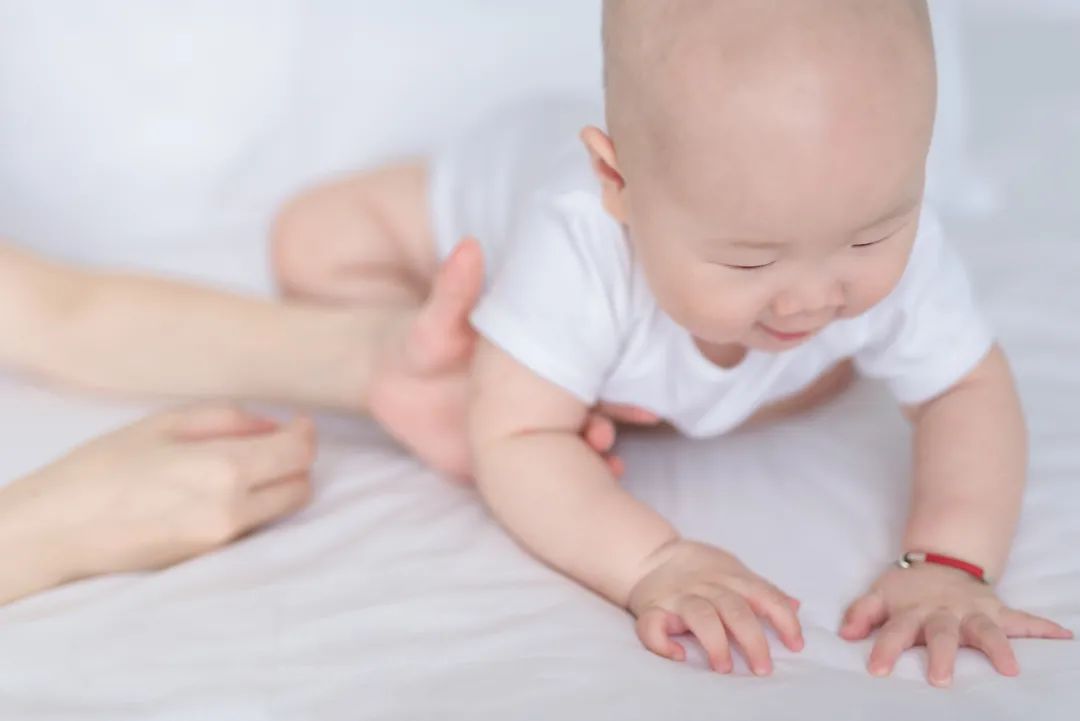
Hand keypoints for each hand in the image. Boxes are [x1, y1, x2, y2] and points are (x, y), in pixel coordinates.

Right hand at [0, 404, 315, 601]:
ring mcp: (223, 541)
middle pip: (301, 487)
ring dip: (277, 485)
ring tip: (242, 465)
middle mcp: (233, 511)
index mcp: (225, 470)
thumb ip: (232, 419)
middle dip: (295, 461)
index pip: (299, 454)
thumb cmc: (106, 466)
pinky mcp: (211, 559)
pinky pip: (253, 527)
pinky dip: (253, 506)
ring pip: (282, 511)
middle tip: (272, 441)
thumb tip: (274, 426)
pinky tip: (219, 490)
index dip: (304, 434)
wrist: (59, 528)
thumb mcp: (168, 422)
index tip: (298, 423)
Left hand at [369, 238, 658, 479]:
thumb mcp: (437, 318)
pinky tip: (564, 497)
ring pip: (562, 451)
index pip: (586, 379)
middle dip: (604, 431)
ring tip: (597, 469)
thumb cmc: (421, 340)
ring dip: (585, 462)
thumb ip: (454, 290)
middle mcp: (537, 402)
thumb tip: (468, 247)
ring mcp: (519, 434)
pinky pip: (525, 479)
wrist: (391, 381)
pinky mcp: (494, 465)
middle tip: (607, 437)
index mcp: (534, 366)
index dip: (617, 393)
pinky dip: (548, 490)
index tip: (643, 407)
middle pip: (585, 418)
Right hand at [627, 539, 803, 674]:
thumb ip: (762, 590)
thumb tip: (796, 606)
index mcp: (730, 577)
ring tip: (724, 667)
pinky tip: (677, 654)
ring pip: (699, 615)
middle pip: (734, 609)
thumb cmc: (699, 570)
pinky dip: (663, 643)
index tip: (796, 645)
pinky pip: (653, 626)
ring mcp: (678, 597)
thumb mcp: (734, 572)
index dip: (783, 619)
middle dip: (752, 639)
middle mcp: (706, 586)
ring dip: (714, 642)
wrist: (649, 556)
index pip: (764, 595)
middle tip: (762, 668)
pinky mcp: (651, 609)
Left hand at [840, 563, 1073, 685]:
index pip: (895, 631)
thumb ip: (862, 613)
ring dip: (998, 648)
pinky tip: (1064, 638)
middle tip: (941, 679)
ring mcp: (973, 612)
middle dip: (942, 654)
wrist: (943, 560)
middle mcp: (944, 613)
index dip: (885, 649)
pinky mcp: (997, 611)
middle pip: (942, 633)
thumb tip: (845, 634)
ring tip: (1011, 669)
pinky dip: (1044, 629)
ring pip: (986, 629)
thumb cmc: (909, 588)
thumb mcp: (880, 594)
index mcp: (913, 611)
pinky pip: (1023, 620)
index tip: (876, 670)